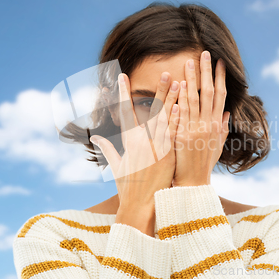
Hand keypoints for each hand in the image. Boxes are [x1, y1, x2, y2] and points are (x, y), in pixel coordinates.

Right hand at [90, 72, 179, 235]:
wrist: (141, 206)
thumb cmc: (128, 187)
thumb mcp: (116, 166)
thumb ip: (107, 149)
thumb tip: (95, 137)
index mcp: (128, 142)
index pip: (126, 111)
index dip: (124, 93)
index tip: (123, 77)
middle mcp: (143, 141)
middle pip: (153, 110)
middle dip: (159, 90)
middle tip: (165, 72)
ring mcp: (157, 148)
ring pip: (167, 118)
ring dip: (174, 100)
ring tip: (181, 82)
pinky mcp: (169, 155)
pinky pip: (175, 133)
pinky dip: (178, 119)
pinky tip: (183, 106)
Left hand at [172, 51, 229, 186]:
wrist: (193, 183)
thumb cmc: (203, 164)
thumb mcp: (216, 145)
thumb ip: (221, 128)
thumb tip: (226, 113)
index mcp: (216, 124)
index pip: (220, 96)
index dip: (220, 78)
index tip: (219, 62)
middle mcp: (208, 125)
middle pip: (209, 93)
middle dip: (207, 72)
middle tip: (205, 53)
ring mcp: (196, 130)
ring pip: (195, 100)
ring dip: (193, 79)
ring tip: (189, 62)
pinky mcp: (183, 137)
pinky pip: (182, 114)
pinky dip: (182, 100)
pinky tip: (180, 85)